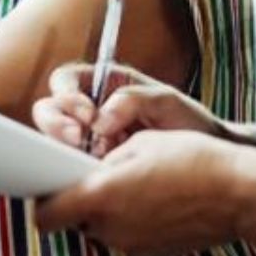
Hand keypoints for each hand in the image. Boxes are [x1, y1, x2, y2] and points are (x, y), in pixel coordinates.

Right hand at [32, 62, 227, 155]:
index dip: (67, 95)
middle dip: (57, 124)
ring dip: (64, 149)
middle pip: (48, 110)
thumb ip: (132, 99)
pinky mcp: (92, 167)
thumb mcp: (166, 101)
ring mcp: (88, 141)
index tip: (88, 114)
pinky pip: (69, 167)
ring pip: (53, 141)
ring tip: (94, 158)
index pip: (65, 80)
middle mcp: (89, 111)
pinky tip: (98, 174)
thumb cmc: (189, 123)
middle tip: (81, 140)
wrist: (207, 160)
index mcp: (103, 85)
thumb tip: (99, 121)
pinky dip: (76, 170)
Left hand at [33, 130, 246, 255]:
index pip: (45, 216)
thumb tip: (81, 173)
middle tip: (97, 175)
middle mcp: (110, 229)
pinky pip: (124, 236)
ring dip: (105, 210)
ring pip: (99, 229)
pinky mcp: (151, 254)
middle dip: (79, 200)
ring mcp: (131, 246)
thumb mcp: (138, 144)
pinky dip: (128, 221)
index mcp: (100, 198)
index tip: (48, 185)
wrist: (240, 193)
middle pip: (74, 220)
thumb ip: (99, 162)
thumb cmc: (192, 158)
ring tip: (132, 185)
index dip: (43, 201)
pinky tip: (153, 200)